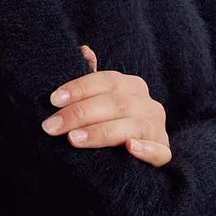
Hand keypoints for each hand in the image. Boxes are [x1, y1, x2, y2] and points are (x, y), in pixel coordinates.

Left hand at [40, 44, 172, 165]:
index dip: (80, 88)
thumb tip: (84, 50)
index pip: (107, 81)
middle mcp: (148, 105)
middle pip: (116, 103)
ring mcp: (157, 130)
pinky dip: (146, 149)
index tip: (53, 100)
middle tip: (52, 126)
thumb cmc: (106, 128)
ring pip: (133, 127)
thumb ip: (91, 82)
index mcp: (132, 88)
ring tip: (73, 139)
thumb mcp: (96, 104)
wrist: (124, 165)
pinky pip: (159, 152)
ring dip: (102, 132)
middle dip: (80, 114)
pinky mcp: (163, 154)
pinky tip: (130, 148)